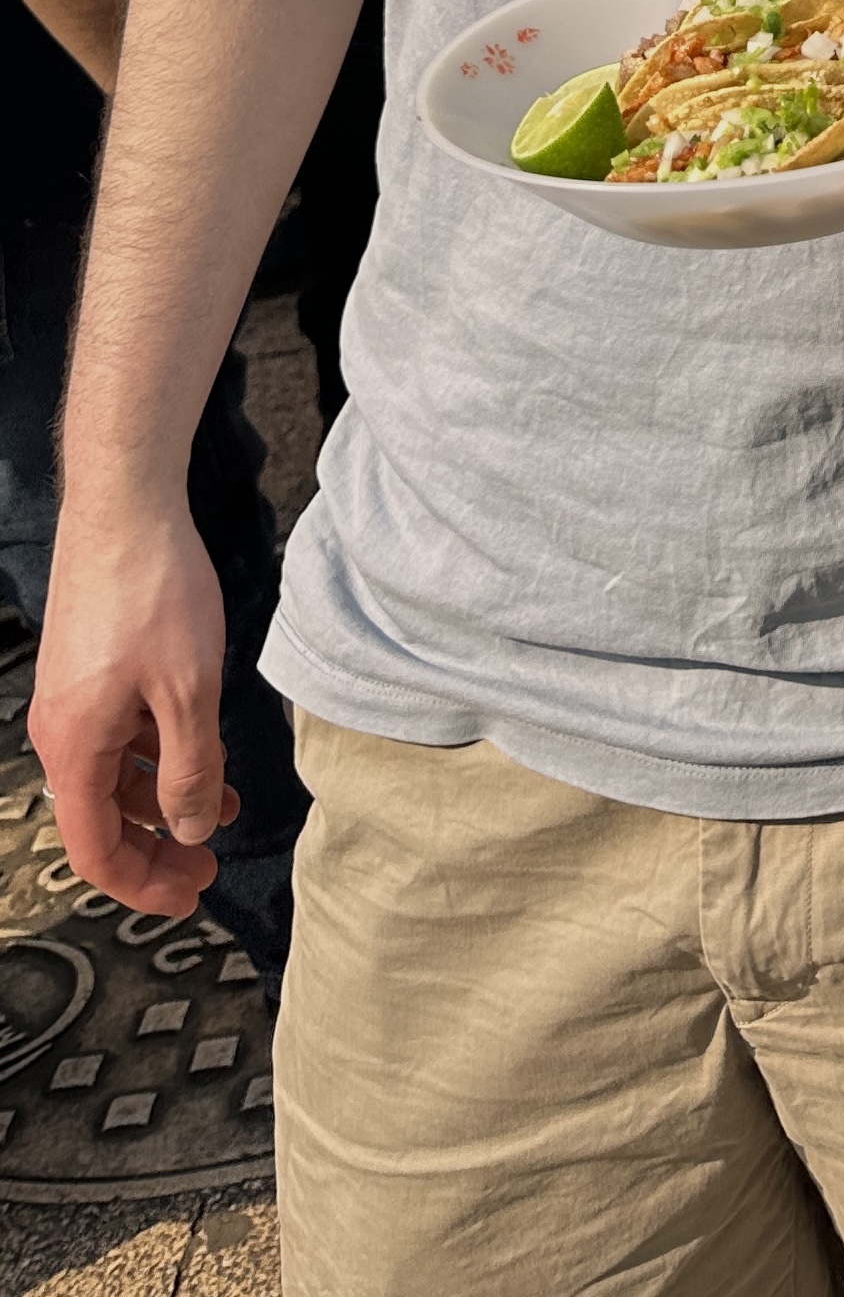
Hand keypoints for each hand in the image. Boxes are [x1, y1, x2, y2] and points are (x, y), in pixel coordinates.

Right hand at [29, 499, 239, 919]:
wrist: (125, 504)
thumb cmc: (153, 591)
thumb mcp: (190, 692)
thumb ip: (191, 771)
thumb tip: (191, 831)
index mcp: (75, 748)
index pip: (96, 851)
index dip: (141, 886)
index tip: (188, 897)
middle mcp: (61, 731)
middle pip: (102, 818)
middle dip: (157, 848)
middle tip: (208, 865)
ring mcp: (72, 698)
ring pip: (113, 775)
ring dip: (164, 798)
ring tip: (225, 805)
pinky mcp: (88, 669)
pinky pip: (117, 734)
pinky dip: (157, 754)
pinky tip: (202, 749)